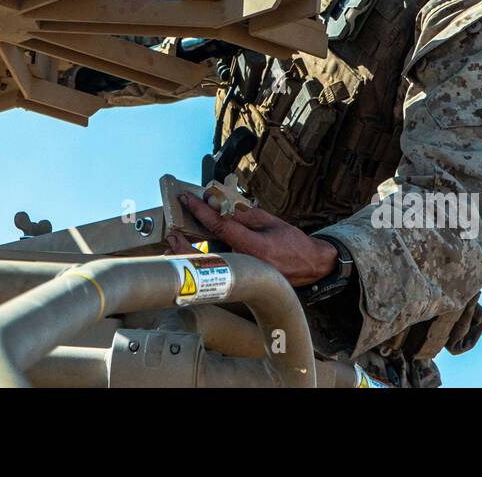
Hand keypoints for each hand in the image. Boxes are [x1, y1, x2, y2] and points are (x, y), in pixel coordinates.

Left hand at [165, 192, 339, 287]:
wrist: (311, 265)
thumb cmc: (292, 242)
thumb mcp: (269, 221)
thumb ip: (242, 214)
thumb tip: (216, 203)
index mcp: (256, 247)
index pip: (221, 226)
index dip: (201, 211)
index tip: (187, 199)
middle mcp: (249, 264)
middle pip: (208, 255)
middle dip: (185, 244)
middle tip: (171, 231)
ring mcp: (247, 276)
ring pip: (211, 265)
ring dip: (191, 253)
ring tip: (175, 241)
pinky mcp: (246, 281)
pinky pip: (220, 269)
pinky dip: (205, 259)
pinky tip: (193, 251)